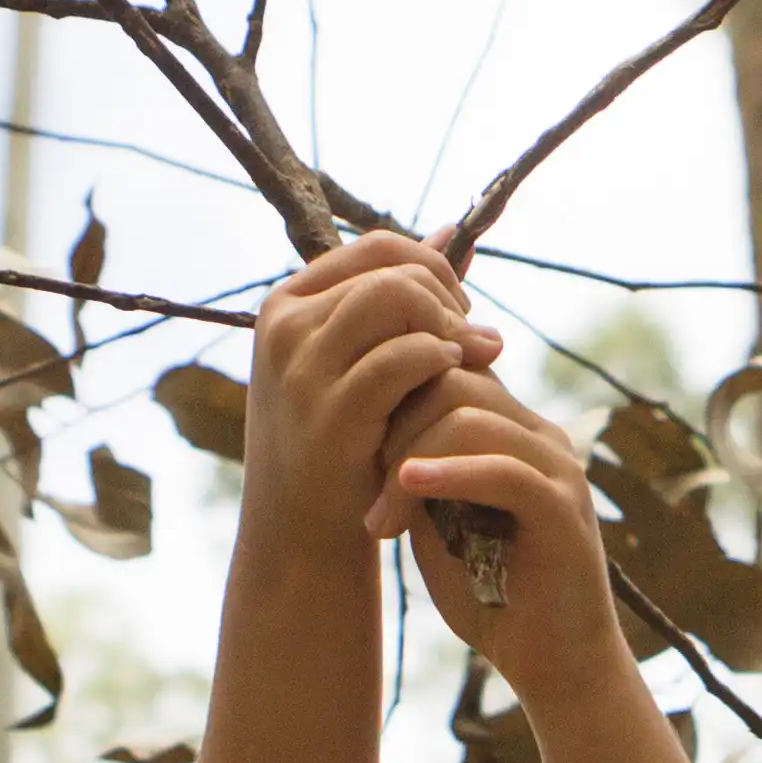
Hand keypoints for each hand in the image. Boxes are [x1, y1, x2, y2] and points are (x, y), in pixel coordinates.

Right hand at [237, 234, 499, 576]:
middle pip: (391, 271)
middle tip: (475, 340)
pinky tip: (458, 381)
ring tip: (472, 359)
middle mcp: (286, 327)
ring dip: (448, 325)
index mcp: (287, 304)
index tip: (460, 310)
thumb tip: (454, 232)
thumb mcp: (358, 359)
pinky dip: (442, 361)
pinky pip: (405, 358)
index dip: (433, 268)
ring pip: (396, 299)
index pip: (376, 249)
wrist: (302, 530)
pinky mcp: (332, 412)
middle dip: (448, 299)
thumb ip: (401, 297)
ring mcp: (303, 368)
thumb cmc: (340, 439)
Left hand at [365, 365, 631, 700]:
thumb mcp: (439, 523)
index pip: (449, 370)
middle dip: (394, 428)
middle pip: (452, 379)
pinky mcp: (564, 509)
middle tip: (371, 496)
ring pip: (471, 416)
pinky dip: (450, 473)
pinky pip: (503, 470)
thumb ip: (416, 473)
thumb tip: (361, 430)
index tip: (359, 458)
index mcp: (512, 432)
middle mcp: (539, 437)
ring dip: (409, 462)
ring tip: (386, 520)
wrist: (556, 667)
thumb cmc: (493, 599)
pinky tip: (407, 488)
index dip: (395, 399)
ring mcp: (557, 468)